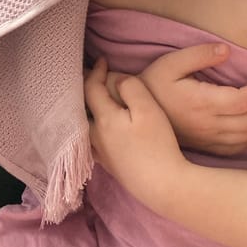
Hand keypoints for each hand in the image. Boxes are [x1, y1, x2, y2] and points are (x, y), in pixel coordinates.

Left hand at [84, 57, 186, 207]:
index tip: (103, 60)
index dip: (95, 71)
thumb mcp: (147, 108)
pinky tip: (98, 130)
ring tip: (90, 99)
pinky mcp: (110, 166)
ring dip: (86, 110)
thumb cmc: (157, 144)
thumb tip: (116, 80)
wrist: (163, 186)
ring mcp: (101, 154)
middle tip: (88, 74)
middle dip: (85, 89)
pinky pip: (92, 141)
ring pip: (85, 126)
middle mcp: (95, 137)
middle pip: (82, 108)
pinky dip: (91, 129)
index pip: (91, 88)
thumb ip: (130, 87)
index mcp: (103, 119)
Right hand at [137, 43, 246, 155]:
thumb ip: (199, 54)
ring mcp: (207, 139)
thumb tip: (226, 51)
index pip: (243, 101)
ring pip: (246, 135)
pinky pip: (236, 148)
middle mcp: (207, 125)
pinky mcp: (205, 147)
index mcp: (201, 103)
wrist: (134, 112)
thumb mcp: (171, 62)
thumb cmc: (153, 84)